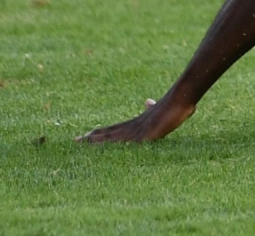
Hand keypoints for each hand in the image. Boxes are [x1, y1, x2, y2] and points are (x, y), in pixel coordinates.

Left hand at [78, 93, 194, 143]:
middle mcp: (132, 127)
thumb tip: (147, 101)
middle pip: (106, 133)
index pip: (111, 129)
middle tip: (74, 141)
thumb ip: (151, 107)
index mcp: (135, 123)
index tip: (84, 136)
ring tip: (82, 143)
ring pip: (111, 138)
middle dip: (91, 138)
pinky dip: (114, 149)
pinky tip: (105, 154)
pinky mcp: (144, 138)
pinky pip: (125, 145)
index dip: (98, 133)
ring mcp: (137, 132)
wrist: (179, 100)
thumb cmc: (173, 106)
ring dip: (97, 142)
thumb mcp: (159, 108)